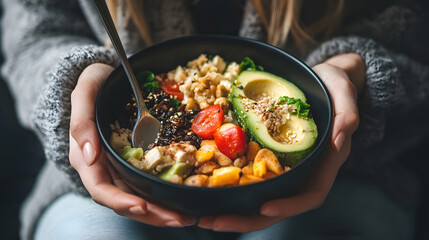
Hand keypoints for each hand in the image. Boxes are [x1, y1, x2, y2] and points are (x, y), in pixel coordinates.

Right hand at [69, 63, 193, 226]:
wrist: (107, 79)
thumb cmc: (95, 85)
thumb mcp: (85, 93)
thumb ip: (81, 122)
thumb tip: (87, 157)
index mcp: (87, 158)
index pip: (101, 189)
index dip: (122, 201)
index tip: (144, 206)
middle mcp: (104, 168)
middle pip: (125, 200)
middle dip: (151, 213)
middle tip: (179, 219)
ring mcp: (121, 166)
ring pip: (139, 197)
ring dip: (161, 211)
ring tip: (186, 217)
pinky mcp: (136, 162)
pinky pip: (148, 183)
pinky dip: (164, 194)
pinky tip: (182, 199)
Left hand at [198, 54, 362, 231]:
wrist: (318, 80)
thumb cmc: (332, 86)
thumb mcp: (343, 92)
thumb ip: (346, 115)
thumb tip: (339, 141)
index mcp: (324, 161)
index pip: (310, 193)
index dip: (289, 205)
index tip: (263, 208)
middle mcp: (303, 169)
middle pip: (278, 205)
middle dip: (247, 218)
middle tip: (214, 221)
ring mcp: (284, 164)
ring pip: (260, 196)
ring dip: (233, 210)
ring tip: (204, 217)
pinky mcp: (268, 155)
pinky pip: (249, 176)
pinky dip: (230, 186)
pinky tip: (208, 188)